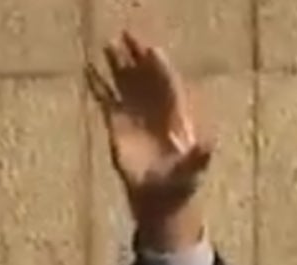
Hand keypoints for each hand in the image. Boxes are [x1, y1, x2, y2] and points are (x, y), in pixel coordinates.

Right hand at [84, 32, 212, 249]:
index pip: (168, 85)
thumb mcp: (192, 174)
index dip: (161, 69)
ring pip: (126, 83)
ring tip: (108, 44)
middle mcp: (156, 109)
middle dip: (138, 56)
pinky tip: (88, 70)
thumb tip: (208, 146)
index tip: (152, 51)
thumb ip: (198, 159)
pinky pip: (106, 100)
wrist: (161, 198)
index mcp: (177, 116)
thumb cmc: (181, 185)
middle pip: (147, 76)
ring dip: (118, 65)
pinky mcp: (117, 125)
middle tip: (127, 35)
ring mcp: (136, 115)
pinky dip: (98, 86)